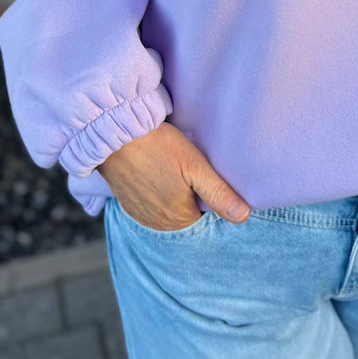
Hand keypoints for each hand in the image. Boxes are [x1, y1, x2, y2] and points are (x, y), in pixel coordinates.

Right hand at [96, 121, 251, 230]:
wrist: (114, 133)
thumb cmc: (158, 145)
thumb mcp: (195, 165)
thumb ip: (219, 193)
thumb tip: (243, 217)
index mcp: (179, 219)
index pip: (206, 217)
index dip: (209, 195)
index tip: (205, 175)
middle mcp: (158, 224)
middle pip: (186, 215)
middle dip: (192, 197)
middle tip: (188, 170)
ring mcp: (140, 215)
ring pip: (168, 211)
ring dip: (173, 196)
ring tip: (171, 170)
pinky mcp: (127, 204)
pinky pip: (150, 206)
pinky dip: (156, 194)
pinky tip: (156, 173)